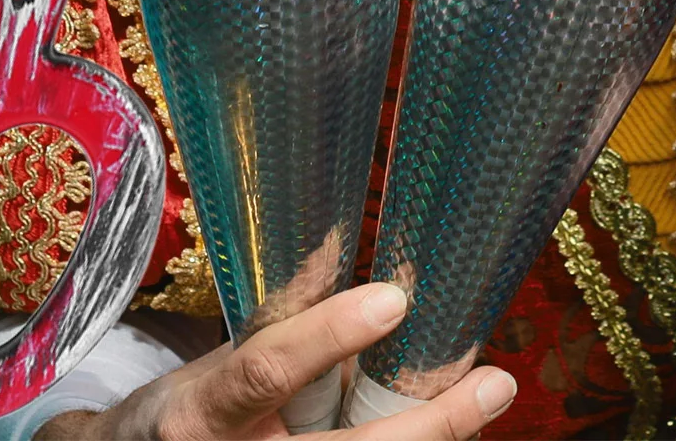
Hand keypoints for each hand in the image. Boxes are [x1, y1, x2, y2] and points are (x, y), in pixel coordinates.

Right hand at [33, 284, 516, 438]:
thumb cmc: (181, 417)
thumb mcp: (214, 364)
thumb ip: (274, 326)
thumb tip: (331, 253)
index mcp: (205, 411)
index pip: (270, 369)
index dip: (329, 335)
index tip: (393, 299)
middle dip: (432, 426)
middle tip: (494, 384)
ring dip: (434, 439)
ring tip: (484, 400)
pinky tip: (447, 430)